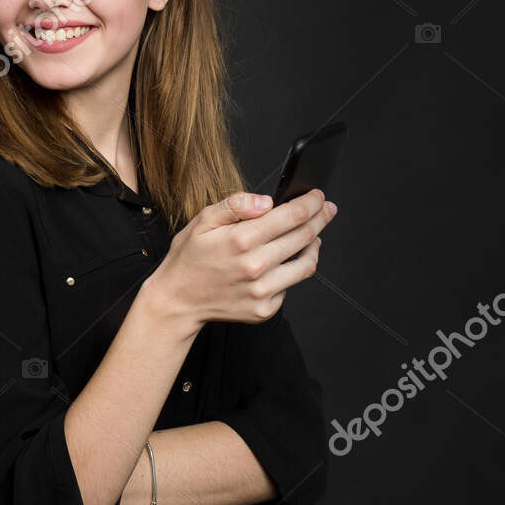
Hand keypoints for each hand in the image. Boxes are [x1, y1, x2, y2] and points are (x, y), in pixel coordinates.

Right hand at [145, 189, 337, 328]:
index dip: (311, 202)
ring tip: (312, 235)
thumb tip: (267, 201)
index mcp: (241, 240)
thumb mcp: (203, 220)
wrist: (178, 300)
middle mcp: (256, 266)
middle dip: (320, 218)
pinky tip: (282, 263)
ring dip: (314, 245)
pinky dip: (291, 271)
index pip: (292, 216)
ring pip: (307, 265)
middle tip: (326, 209)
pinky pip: (290, 286)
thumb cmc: (189, 258)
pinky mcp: (265, 309)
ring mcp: (262, 291)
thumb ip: (236, 205)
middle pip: (305, 237)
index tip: (318, 195)